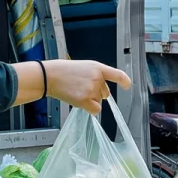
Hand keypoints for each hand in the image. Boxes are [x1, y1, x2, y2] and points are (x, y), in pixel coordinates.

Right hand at [14, 58, 130, 113]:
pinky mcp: (85, 100)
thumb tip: (105, 93)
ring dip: (91, 100)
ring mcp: (91, 89)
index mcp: (97, 67)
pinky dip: (90, 109)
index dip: (125, 81)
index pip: (117, 74)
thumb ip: (96, 76)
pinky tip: (80, 102)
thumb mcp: (84, 67)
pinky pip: (95, 109)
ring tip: (77, 91)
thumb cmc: (65, 72)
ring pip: (99, 101)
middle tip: (82, 88)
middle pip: (106, 93)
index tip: (127, 86)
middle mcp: (97, 78)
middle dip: (98, 93)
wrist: (50, 76)